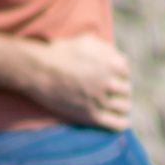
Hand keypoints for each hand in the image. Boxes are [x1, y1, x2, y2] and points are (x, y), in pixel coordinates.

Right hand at [10, 34, 143, 134]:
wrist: (38, 71)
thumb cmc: (60, 53)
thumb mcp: (86, 41)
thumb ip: (107, 49)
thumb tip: (119, 58)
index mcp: (111, 63)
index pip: (125, 70)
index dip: (118, 73)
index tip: (111, 76)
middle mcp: (109, 81)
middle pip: (127, 89)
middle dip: (121, 89)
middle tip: (113, 92)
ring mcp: (101, 100)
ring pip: (124, 106)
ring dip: (122, 105)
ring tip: (117, 107)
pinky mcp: (91, 116)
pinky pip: (116, 124)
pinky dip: (122, 123)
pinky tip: (122, 122)